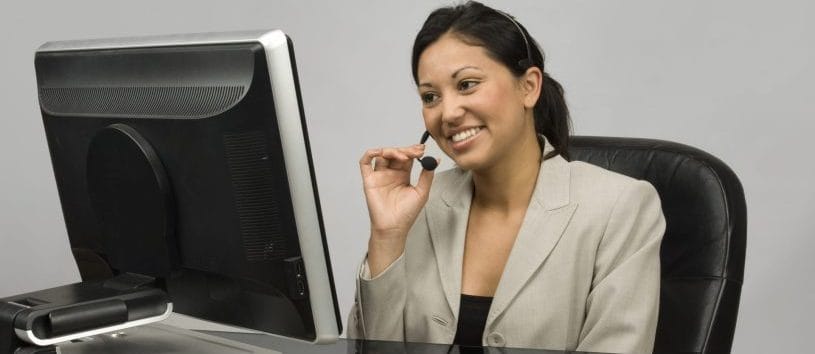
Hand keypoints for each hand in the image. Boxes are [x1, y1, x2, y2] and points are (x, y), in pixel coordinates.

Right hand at [359, 144, 436, 274]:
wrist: (394, 227)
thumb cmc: (407, 214)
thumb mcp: (422, 192)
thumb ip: (427, 175)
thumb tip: (436, 160)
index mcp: (402, 175)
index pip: (407, 157)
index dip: (413, 151)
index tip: (422, 149)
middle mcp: (390, 174)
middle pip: (395, 154)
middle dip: (405, 150)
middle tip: (415, 151)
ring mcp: (379, 176)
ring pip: (382, 155)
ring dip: (391, 150)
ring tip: (403, 156)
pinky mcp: (369, 180)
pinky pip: (365, 163)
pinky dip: (370, 153)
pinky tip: (380, 152)